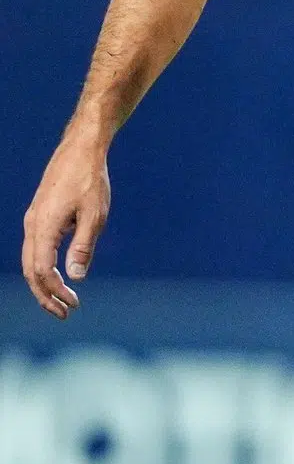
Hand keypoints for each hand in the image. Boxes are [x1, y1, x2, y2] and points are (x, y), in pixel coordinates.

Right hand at [21, 138, 111, 317]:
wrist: (81, 150)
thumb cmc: (91, 180)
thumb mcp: (94, 214)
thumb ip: (83, 246)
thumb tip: (75, 277)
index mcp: (43, 227)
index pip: (41, 270)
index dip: (54, 291)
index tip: (73, 304)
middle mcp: (32, 225)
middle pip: (29, 270)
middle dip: (45, 295)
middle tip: (65, 313)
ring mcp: (33, 220)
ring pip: (29, 260)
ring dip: (44, 283)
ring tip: (62, 300)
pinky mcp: (39, 215)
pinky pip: (35, 248)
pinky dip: (43, 267)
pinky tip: (59, 274)